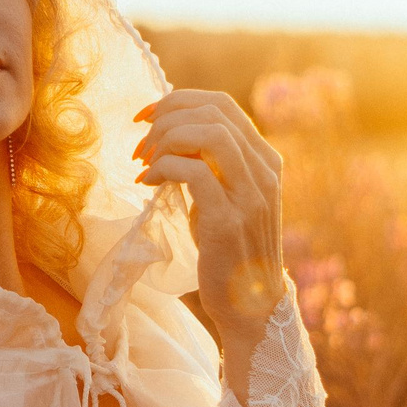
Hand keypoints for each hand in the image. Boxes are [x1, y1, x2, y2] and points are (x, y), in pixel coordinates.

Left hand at [131, 89, 285, 349]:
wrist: (251, 305)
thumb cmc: (230, 250)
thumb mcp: (228, 197)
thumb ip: (212, 165)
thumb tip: (168, 133)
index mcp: (265, 160)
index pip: (222, 105)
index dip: (179, 101)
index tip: (146, 117)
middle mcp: (264, 172)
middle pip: (213, 113)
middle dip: (166, 119)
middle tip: (141, 146)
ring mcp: (250, 196)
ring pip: (208, 135)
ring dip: (166, 140)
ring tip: (144, 163)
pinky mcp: (229, 221)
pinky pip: (194, 172)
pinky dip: (164, 168)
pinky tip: (148, 183)